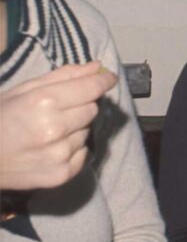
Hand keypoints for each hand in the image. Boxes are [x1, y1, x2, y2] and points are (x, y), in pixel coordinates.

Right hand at [0, 62, 116, 189]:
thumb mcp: (23, 90)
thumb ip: (63, 77)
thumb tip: (97, 67)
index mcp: (44, 102)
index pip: (91, 89)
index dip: (103, 82)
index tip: (108, 78)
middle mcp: (55, 129)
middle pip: (92, 109)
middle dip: (81, 105)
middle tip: (59, 109)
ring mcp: (60, 154)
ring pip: (87, 131)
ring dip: (75, 128)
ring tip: (47, 131)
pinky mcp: (62, 174)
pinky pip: (83, 153)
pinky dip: (72, 149)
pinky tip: (49, 148)